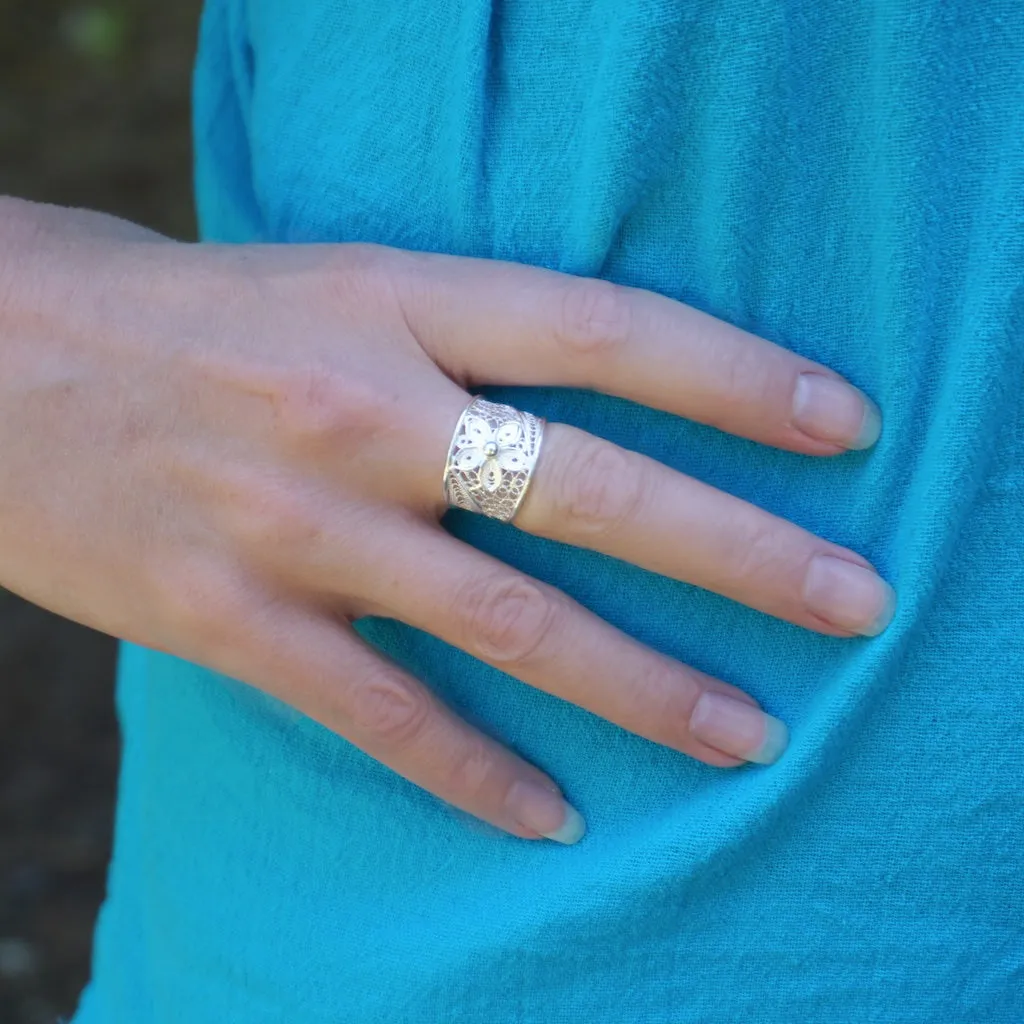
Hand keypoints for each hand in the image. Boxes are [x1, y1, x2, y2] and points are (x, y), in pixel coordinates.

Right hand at [0, 198, 892, 842]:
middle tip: (855, 601)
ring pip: (507, 621)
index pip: (606, 332)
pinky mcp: (228, 620)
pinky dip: (473, 773)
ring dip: (643, 683)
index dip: (735, 378)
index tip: (843, 424)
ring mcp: (297, 527)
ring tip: (751, 732)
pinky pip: (379, 715)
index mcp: (390, 301)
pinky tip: (554, 818)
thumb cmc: (182, 313)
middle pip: (591, 488)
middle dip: (739, 550)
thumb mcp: (332, 284)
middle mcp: (359, 412)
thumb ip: (453, 337)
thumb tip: (587, 398)